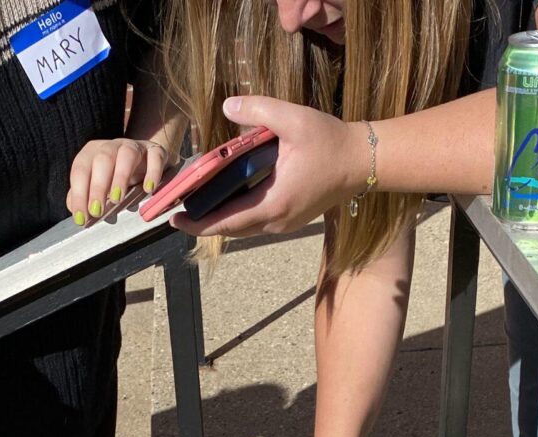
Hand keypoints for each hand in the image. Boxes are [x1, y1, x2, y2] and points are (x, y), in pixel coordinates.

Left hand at [67, 137, 170, 225]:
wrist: (146, 161)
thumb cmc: (116, 177)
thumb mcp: (98, 186)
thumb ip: (84, 196)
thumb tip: (75, 209)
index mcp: (93, 153)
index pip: (81, 170)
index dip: (79, 194)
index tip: (82, 217)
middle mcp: (112, 146)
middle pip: (103, 160)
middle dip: (98, 187)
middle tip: (97, 211)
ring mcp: (135, 147)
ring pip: (127, 154)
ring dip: (121, 177)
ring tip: (118, 200)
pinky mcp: (155, 151)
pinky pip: (155, 157)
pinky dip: (152, 173)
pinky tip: (148, 189)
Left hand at [171, 96, 368, 238]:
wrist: (362, 161)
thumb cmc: (330, 142)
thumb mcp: (294, 119)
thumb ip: (258, 110)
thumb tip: (228, 106)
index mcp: (274, 203)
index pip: (226, 222)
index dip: (198, 224)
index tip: (174, 220)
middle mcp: (277, 221)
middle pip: (231, 229)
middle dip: (203, 223)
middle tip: (178, 210)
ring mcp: (286, 224)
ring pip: (243, 228)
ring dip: (221, 219)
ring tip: (199, 204)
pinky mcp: (292, 220)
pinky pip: (257, 223)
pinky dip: (238, 215)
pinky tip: (228, 199)